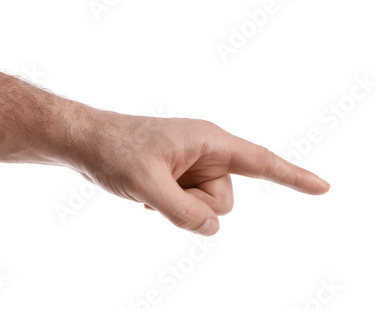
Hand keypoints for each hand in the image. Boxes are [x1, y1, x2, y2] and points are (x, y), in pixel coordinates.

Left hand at [76, 111, 329, 235]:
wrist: (88, 143)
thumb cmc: (115, 152)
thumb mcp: (147, 184)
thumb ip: (183, 211)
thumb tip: (214, 229)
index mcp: (207, 141)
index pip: (259, 161)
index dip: (292, 176)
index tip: (322, 188)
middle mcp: (206, 153)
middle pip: (224, 200)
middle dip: (196, 206)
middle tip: (161, 189)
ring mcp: (192, 166)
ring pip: (207, 207)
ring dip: (180, 207)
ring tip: (151, 187)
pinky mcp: (180, 176)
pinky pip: (190, 205)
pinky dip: (171, 207)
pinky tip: (147, 192)